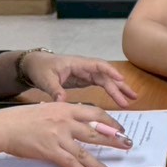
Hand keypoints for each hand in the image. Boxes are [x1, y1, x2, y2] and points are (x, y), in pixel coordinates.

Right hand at [0, 102, 133, 166]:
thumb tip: (77, 120)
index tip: (120, 129)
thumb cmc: (22, 118)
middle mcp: (65, 120)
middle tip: (127, 146)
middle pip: (96, 131)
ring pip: (85, 152)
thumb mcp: (47, 108)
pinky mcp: (49, 150)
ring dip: (99, 164)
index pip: (95, 113)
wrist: (4, 126)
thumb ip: (63, 114)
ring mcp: (58, 136)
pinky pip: (70, 163)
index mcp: (66, 107)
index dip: (110, 122)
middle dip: (114, 140)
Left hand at [19, 52, 137, 107]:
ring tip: (131, 99)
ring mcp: (86, 73)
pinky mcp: (84, 79)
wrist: (34, 65)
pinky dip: (110, 90)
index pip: (98, 65)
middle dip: (119, 85)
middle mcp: (85, 67)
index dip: (110, 71)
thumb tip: (63, 102)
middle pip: (106, 75)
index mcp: (77, 63)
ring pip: (106, 80)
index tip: (120, 79)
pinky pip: (101, 84)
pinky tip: (119, 98)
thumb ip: (55, 90)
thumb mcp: (45, 80)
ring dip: (118, 89)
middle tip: (131, 97)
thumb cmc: (40, 68)